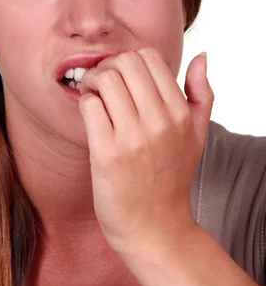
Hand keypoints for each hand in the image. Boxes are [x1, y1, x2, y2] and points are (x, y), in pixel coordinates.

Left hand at [78, 48, 212, 258]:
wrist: (155, 229)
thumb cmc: (171, 178)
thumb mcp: (197, 135)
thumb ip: (201, 94)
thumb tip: (201, 56)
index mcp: (180, 114)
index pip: (149, 56)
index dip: (129, 59)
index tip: (122, 76)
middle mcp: (160, 123)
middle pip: (125, 62)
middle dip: (107, 65)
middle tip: (102, 83)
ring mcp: (133, 139)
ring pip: (104, 79)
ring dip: (92, 82)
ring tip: (94, 97)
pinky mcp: (107, 154)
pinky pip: (89, 105)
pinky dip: (85, 103)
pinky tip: (90, 117)